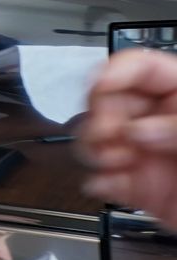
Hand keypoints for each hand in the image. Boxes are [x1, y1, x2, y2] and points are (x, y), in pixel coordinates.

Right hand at [82, 48, 176, 227]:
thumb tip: (140, 130)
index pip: (144, 69)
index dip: (116, 72)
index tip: (100, 90)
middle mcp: (165, 125)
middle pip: (111, 102)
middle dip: (100, 117)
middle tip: (109, 137)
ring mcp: (152, 157)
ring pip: (100, 139)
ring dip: (94, 149)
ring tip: (112, 163)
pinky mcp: (142, 190)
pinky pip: (106, 180)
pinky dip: (100, 183)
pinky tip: (109, 186)